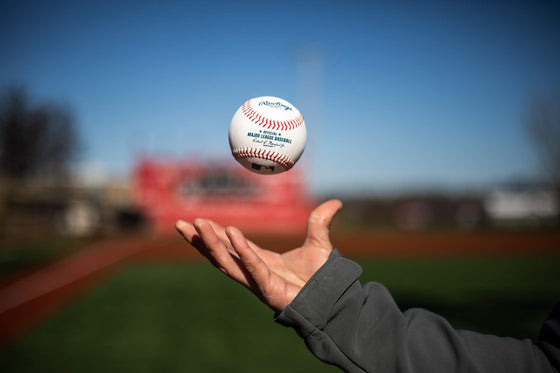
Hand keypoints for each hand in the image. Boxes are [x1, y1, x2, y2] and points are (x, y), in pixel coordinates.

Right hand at [175, 199, 342, 311]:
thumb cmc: (323, 277)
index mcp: (261, 260)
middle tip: (180, 224)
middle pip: (220, 254)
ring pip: (228, 261)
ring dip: (210, 243)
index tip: (199, 220)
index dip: (215, 233)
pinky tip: (229, 231)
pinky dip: (241, 250)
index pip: (232, 245)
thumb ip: (321, 222)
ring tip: (196, 225)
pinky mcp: (268, 288)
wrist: (334, 299)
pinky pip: (252, 266)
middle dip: (200, 240)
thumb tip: (336, 202)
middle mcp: (254, 271)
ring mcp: (258, 281)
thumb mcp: (319, 243)